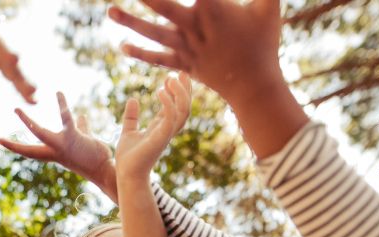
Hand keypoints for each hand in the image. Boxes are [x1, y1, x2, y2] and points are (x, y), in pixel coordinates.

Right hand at [0, 92, 117, 201]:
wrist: (106, 168)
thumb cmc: (96, 156)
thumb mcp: (84, 140)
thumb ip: (81, 128)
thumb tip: (80, 117)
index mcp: (54, 153)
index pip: (31, 151)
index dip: (15, 147)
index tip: (0, 141)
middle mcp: (54, 152)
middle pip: (28, 151)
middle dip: (13, 146)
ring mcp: (62, 146)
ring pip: (39, 133)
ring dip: (26, 122)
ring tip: (16, 110)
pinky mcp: (73, 137)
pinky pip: (65, 118)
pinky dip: (62, 104)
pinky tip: (58, 93)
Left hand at [108, 0, 282, 106]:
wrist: (254, 86)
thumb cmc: (263, 41)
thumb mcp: (269, 7)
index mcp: (214, 9)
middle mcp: (195, 28)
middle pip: (163, 6)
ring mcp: (187, 48)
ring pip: (154, 33)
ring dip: (130, 22)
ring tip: (109, 11)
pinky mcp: (183, 64)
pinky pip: (157, 59)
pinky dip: (140, 53)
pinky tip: (122, 46)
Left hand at [115, 73, 190, 180]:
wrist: (126, 174)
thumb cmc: (128, 158)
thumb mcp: (128, 131)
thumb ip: (131, 117)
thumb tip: (132, 100)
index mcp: (161, 128)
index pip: (176, 107)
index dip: (176, 91)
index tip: (171, 76)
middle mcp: (167, 130)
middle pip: (185, 107)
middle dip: (185, 89)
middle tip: (180, 72)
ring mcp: (166, 134)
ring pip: (184, 111)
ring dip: (180, 93)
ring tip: (171, 78)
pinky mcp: (161, 138)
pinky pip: (171, 117)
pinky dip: (169, 103)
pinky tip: (160, 91)